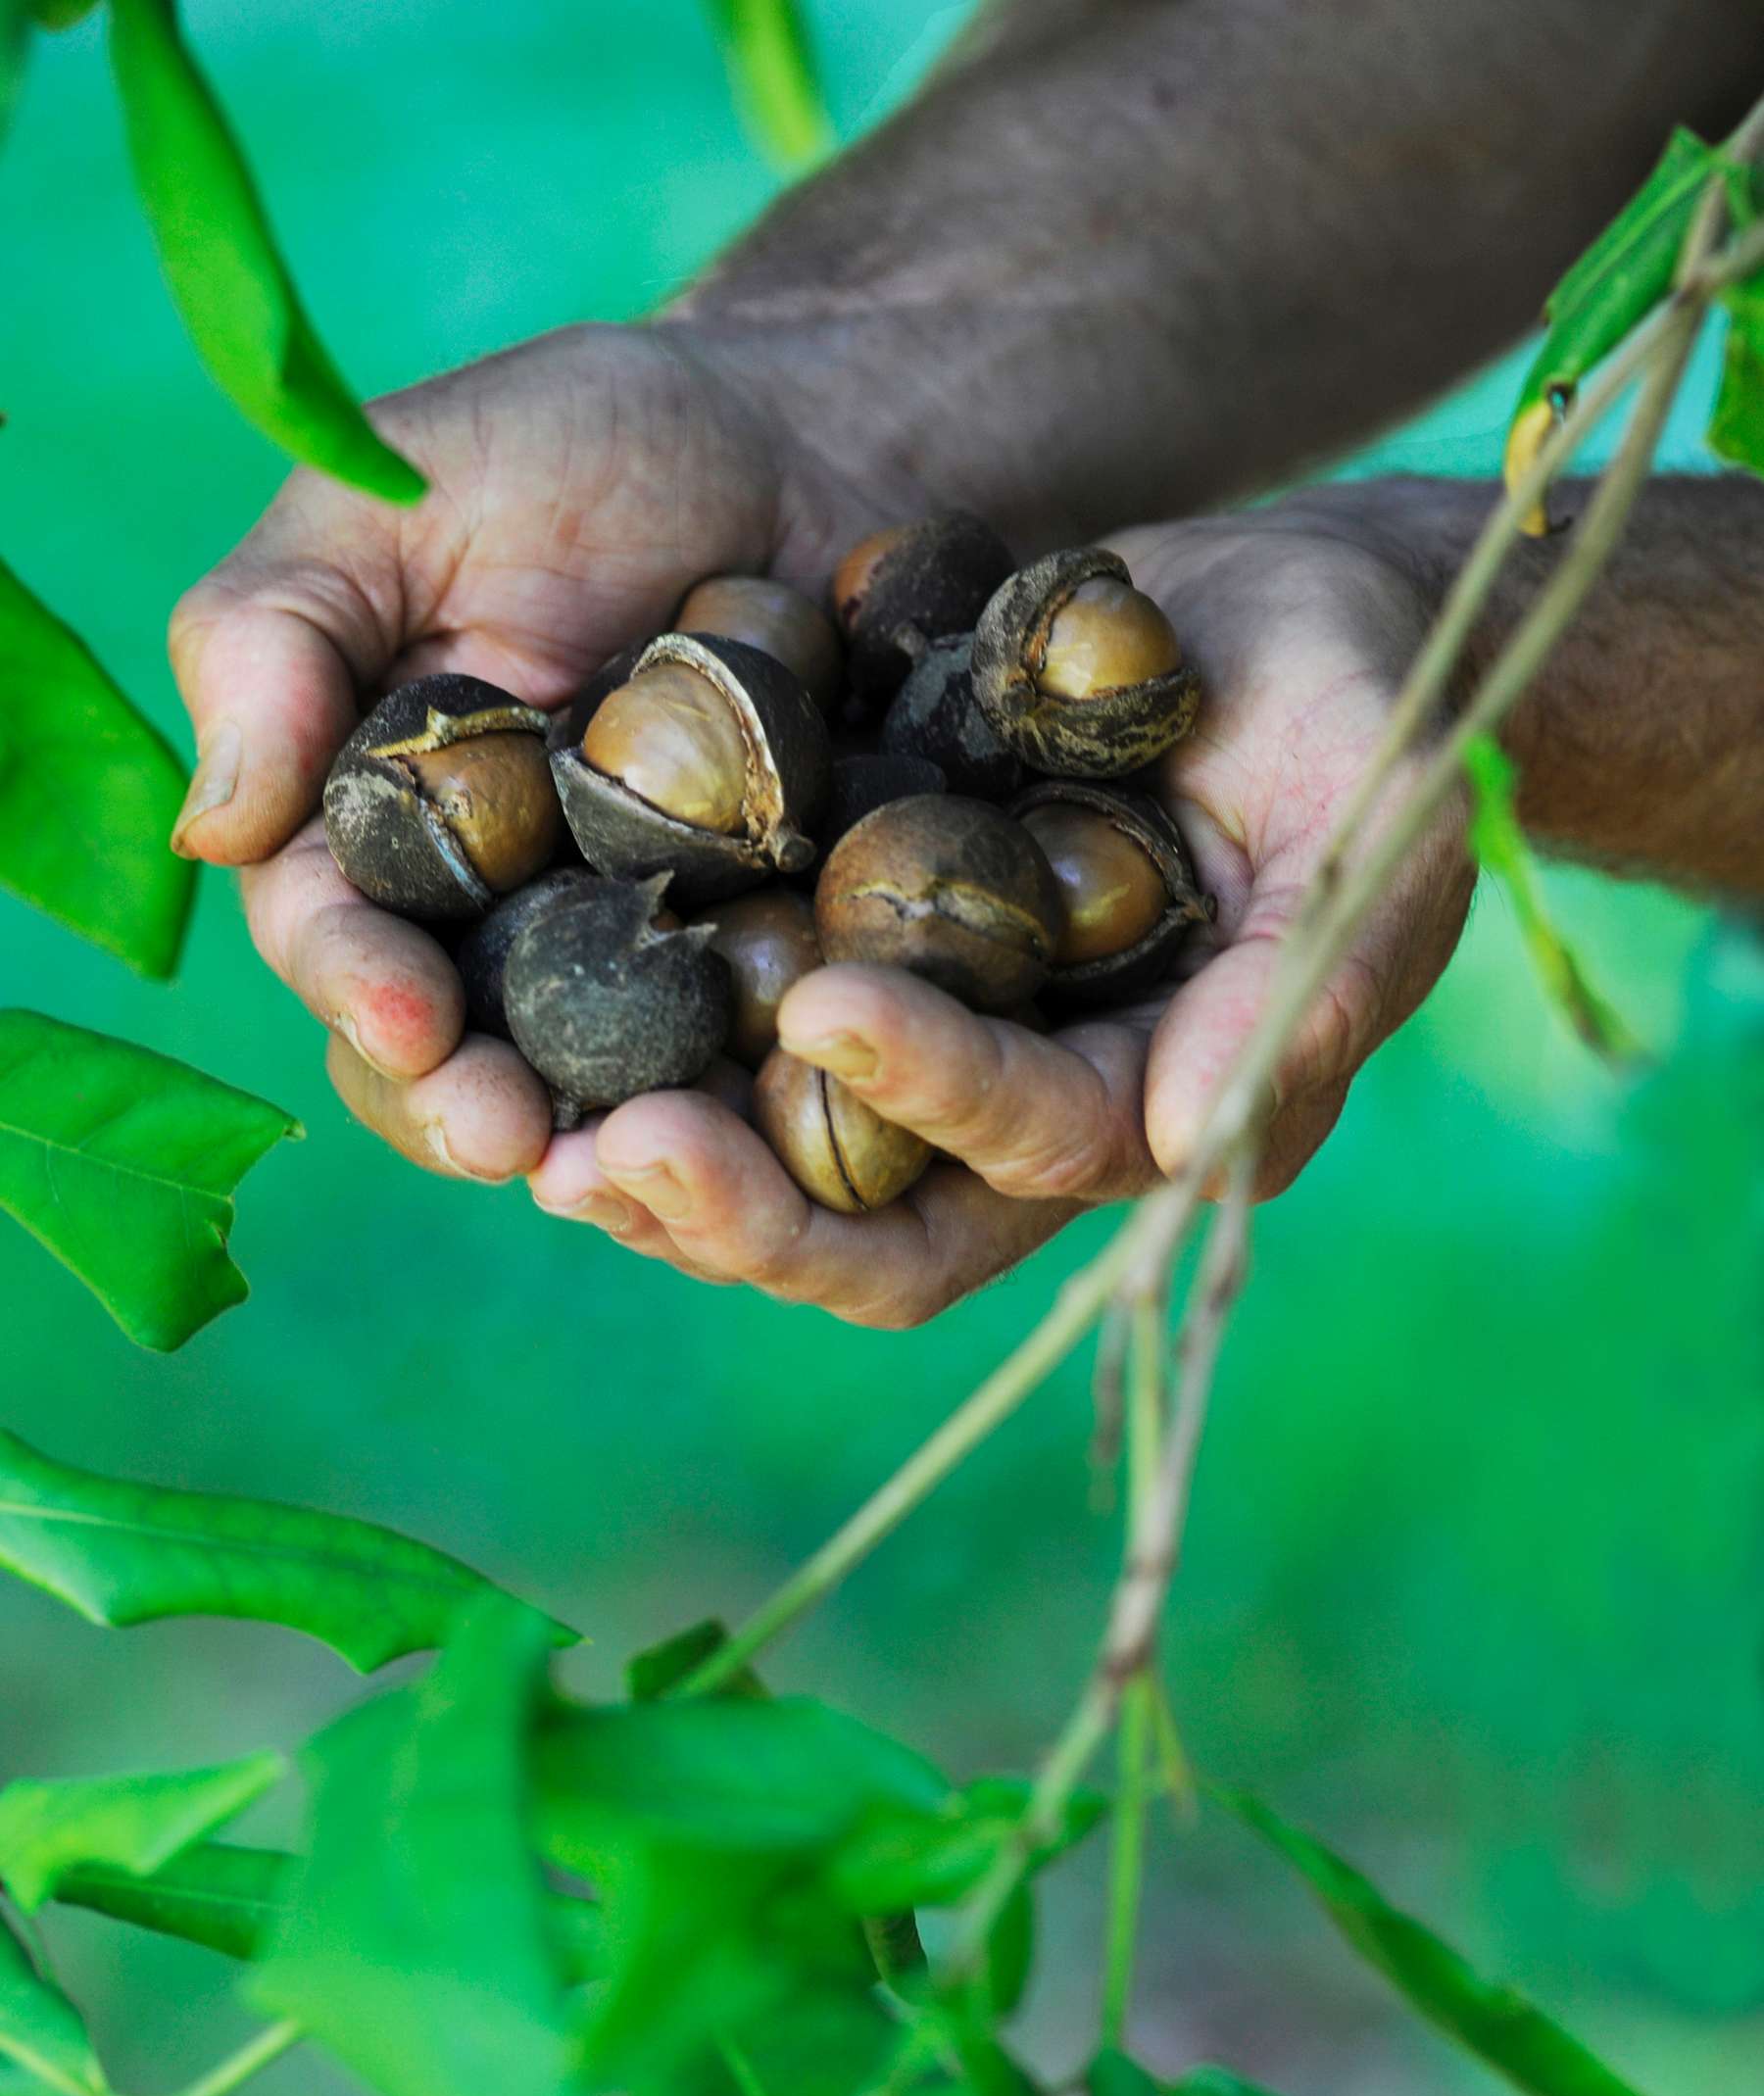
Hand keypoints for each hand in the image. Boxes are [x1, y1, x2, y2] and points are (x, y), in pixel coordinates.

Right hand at [168, 320, 884, 1173]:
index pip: (335, 936)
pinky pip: (741, 1069)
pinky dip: (744, 1111)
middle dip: (461, 1106)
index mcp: (374, 829)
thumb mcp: (394, 493)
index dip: (358, 989)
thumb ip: (275, 640)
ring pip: (584, 1092)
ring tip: (622, 1174)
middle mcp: (488, 920)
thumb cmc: (581, 443)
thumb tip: (208, 829)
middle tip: (509, 1139)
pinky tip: (761, 1139)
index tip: (405, 1021)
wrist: (816, 444)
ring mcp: (627, 956)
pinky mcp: (761, 971)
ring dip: (595, 1145)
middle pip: (445, 1055)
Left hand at [539, 493, 1472, 1322]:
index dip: (933, 1091)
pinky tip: (505, 1001)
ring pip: (766, 1169)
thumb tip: (1194, 1147)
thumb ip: (1305, 980)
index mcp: (1150, 1105)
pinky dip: (624, 1044)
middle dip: (740, 1211)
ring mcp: (917, 1056)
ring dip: (649, 1161)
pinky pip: (713, 1046)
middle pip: (869, 1235)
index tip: (828, 1003)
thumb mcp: (1378, 816)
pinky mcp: (838, 972)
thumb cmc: (1365, 706)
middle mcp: (1017, 1121)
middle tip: (607, 1155)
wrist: (1286, 618)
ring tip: (510, 1117)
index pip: (1029, 1145)